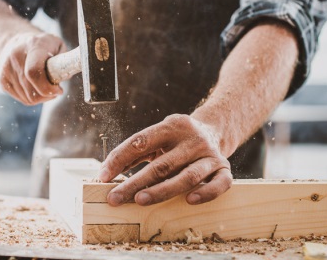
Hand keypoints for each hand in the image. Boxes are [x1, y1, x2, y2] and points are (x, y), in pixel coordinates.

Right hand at [0, 32, 65, 104]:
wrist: (17, 41)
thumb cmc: (44, 46)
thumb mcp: (58, 46)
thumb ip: (64, 61)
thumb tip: (61, 79)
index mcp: (33, 45)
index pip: (34, 72)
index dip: (47, 87)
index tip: (58, 90)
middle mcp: (16, 55)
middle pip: (31, 90)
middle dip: (47, 95)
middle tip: (55, 90)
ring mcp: (6, 68)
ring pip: (27, 98)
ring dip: (40, 97)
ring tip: (45, 86)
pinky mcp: (2, 79)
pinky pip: (21, 98)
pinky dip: (31, 97)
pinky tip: (35, 87)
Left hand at [96, 114, 232, 205]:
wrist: (215, 131)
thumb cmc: (177, 141)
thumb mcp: (159, 137)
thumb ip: (138, 152)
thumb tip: (108, 173)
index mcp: (173, 126)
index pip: (142, 141)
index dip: (120, 158)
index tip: (103, 176)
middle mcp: (193, 140)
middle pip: (162, 164)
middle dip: (135, 182)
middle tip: (115, 198)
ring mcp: (210, 155)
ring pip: (187, 176)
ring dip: (162, 190)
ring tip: (140, 200)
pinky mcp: (224, 170)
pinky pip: (218, 184)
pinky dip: (205, 193)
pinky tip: (190, 201)